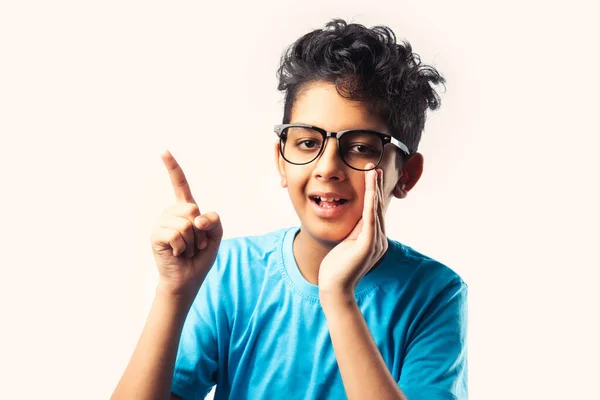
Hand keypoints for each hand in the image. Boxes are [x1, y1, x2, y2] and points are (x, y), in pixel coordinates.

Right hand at [150, 150, 222, 297]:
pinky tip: (178, 253)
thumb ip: (214, 220)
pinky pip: (177, 234)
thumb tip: (195, 218)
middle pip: (192, 209)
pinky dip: (183, 247)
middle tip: (195, 244)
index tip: (163, 151)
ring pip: (186, 223)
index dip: (172, 168)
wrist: (187, 279)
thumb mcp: (216, 235)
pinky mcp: (156, 235)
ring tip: (186, 250)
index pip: (180, 185)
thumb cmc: (200, 257)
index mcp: (185, 209)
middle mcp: (171, 213)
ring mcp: (162, 223)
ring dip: (192, 241)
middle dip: (201, 231)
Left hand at [318, 163, 387, 296]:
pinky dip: (371, 204)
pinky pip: (370, 220)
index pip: (374, 210)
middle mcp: (380, 239)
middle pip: (377, 207)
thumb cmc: (337, 267)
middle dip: (376, 186)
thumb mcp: (348, 242)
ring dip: (374, 189)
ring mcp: (376, 243)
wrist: (334, 288)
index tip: (372, 174)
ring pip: (375, 210)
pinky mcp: (369, 246)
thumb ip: (355, 230)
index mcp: (375, 238)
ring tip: (373, 171)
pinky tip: (371, 190)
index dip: (374, 191)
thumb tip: (358, 215)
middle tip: (375, 166)